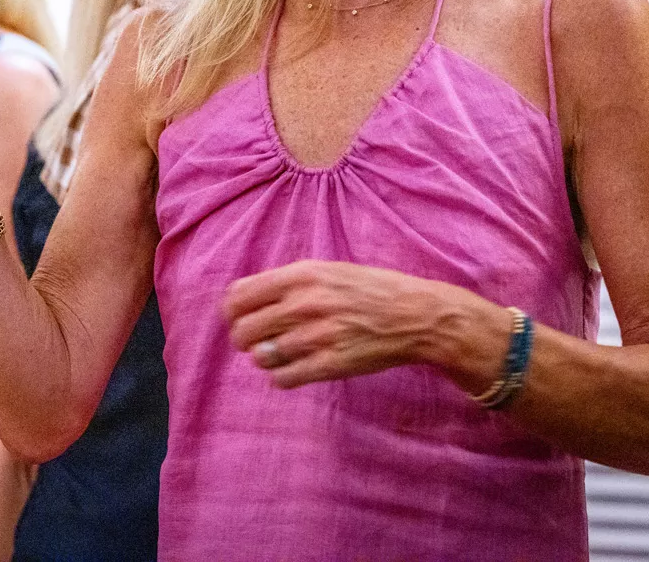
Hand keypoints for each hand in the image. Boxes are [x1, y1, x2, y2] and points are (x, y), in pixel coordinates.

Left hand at [223, 260, 479, 388]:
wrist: (416, 314)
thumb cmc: (369, 290)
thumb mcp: (326, 270)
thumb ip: (287, 282)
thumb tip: (244, 299)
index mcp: (301, 275)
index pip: (239, 295)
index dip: (232, 311)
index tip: (237, 318)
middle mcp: (306, 303)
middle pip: (244, 330)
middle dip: (244, 339)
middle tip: (256, 341)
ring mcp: (319, 335)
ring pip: (262, 357)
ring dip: (264, 359)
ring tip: (278, 354)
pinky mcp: (332, 364)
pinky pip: (284, 378)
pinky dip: (281, 377)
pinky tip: (293, 369)